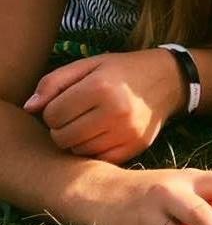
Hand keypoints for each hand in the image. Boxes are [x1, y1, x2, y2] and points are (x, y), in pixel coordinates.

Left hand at [24, 49, 185, 162]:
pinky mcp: (135, 147)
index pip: (52, 114)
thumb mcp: (90, 65)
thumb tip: (30, 108)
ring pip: (78, 151)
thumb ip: (55, 81)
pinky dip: (95, 149)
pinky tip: (103, 133)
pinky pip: (98, 159)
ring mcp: (126, 132)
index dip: (54, 108)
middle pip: (62, 137)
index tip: (68, 101)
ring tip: (91, 122)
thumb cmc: (123, 70)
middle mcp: (114, 111)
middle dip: (63, 126)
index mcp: (100, 86)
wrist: (169, 79)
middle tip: (78, 114)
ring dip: (78, 140)